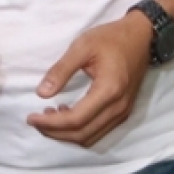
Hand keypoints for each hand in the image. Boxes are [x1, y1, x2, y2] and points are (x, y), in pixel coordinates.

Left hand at [27, 14, 152, 146]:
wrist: (142, 37)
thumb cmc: (112, 38)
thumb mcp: (82, 46)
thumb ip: (61, 70)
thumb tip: (41, 93)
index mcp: (109, 90)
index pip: (76, 119)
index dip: (51, 124)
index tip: (31, 117)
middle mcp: (118, 107)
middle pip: (82, 134)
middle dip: (55, 132)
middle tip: (35, 121)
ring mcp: (123, 112)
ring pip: (90, 137)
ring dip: (67, 134)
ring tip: (49, 118)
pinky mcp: (123, 112)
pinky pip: (98, 131)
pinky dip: (80, 130)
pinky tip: (66, 115)